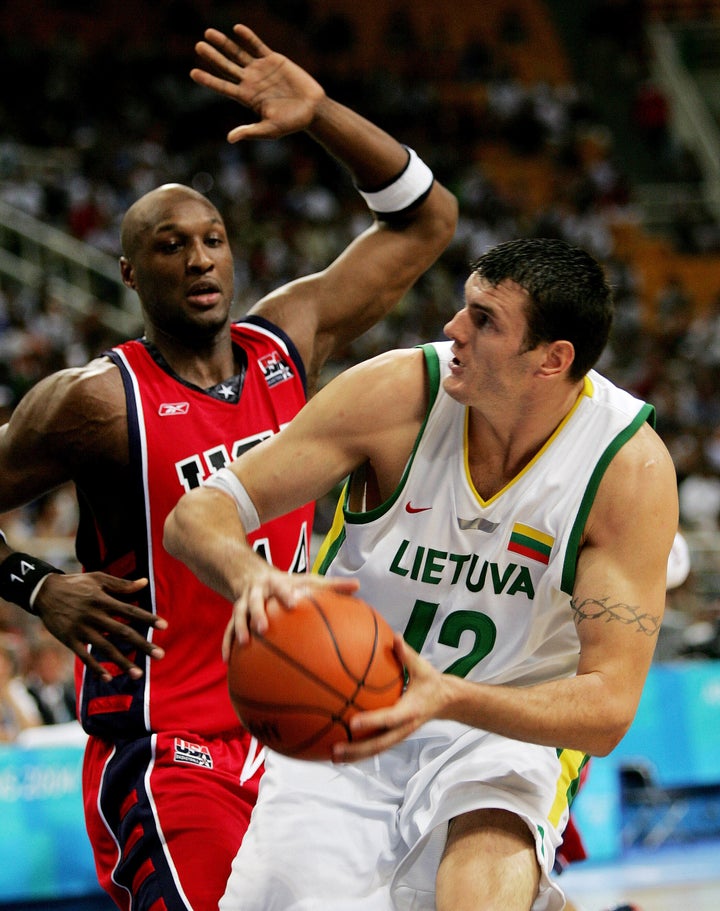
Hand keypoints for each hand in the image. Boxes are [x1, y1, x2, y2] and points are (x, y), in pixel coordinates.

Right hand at [33, 573, 164, 681]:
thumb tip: (145, 583)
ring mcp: (81, 629)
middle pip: (123, 632)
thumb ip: (122, 584)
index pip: (130, 611)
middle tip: (161, 655)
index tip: (165, 626)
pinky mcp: (69, 640)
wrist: (44, 592)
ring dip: (122, 662)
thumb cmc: (75, 584)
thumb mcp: (98, 578)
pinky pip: (85, 657)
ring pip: (106, 648)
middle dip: (142, 645)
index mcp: (103, 600)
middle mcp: (94, 615)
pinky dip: (96, 668)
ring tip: (138, 674)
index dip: (148, 618)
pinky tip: (109, 678)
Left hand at [191, 24, 325, 142]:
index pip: (223, 87)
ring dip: (224, 43)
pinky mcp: (273, 60)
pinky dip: (247, 37)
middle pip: (226, 67)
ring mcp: (261, 70)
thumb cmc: (291, 123)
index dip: (209, 80)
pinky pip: (257, 46)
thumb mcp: (269, 130)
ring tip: (209, 33)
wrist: (312, 110)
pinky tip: (237, 29)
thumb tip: (230, 139)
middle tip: (198, 46)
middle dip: (212, 56)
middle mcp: (251, 82)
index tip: (193, 72)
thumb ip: (250, 131)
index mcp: (247, 98)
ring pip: (238, 54)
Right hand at [221, 569, 359, 660]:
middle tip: (263, 629)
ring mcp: (242, 604)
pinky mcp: (234, 616)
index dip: (285, 593)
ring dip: (238, 629)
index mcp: (276, 582)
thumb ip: (331, 585)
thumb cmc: (288, 584)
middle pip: (254, 601)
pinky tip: (227, 662)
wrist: (253, 576)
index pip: (280, 586)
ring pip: (237, 615)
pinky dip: (226, 644)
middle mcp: (256, 592)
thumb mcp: (308, 580)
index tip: (293, 602)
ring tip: (242, 645)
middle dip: (257, 614)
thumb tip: (358, 586)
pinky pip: (226, 631)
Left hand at [332, 635, 454, 761]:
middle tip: (335, 749)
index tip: (352, 723)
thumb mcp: (423, 668)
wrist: (446, 702)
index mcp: (410, 711)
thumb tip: (395, 638)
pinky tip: (341, 748)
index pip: (389, 719)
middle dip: (357, 749)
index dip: (372, 722)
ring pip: (376, 750)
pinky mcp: (394, 736)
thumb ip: (407, 655)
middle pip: (379, 744)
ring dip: (355, 755)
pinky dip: (359, 750)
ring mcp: (398, 735)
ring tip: (332, 757)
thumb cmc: (431, 683)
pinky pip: (376, 745)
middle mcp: (403, 727)